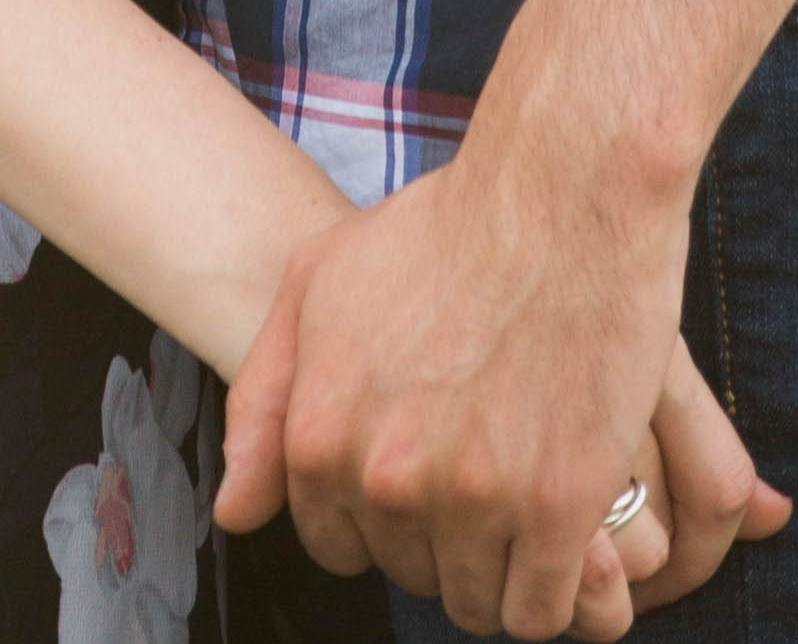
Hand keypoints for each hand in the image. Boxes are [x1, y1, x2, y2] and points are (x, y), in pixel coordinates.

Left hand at [214, 122, 786, 639]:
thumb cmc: (441, 230)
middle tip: (479, 461)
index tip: (418, 470)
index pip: (336, 545)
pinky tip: (563, 528)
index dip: (378, 514)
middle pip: (409, 572)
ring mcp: (473, 499)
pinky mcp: (558, 511)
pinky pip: (540, 611)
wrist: (561, 195)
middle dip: (439, 534)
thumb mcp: (317, 283)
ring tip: (522, 487)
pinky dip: (554, 587)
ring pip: (476, 604)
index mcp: (320, 434)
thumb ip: (263, 402)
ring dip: (498, 564)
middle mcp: (385, 477)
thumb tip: (234, 513)